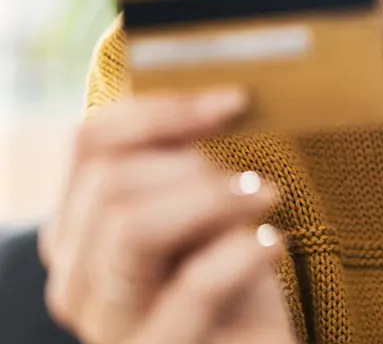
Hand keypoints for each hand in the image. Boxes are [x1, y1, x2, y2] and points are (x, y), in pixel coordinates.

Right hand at [39, 89, 297, 343]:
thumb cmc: (233, 277)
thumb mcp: (204, 208)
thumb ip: (185, 161)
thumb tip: (215, 96)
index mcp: (77, 231)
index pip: (89, 144)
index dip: (162, 111)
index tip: (234, 101)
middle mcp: (76, 281)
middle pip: (109, 184)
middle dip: (193, 166)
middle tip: (252, 181)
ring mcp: (110, 326)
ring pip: (129, 228)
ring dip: (213, 199)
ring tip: (266, 201)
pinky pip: (190, 286)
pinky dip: (241, 251)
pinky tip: (273, 243)